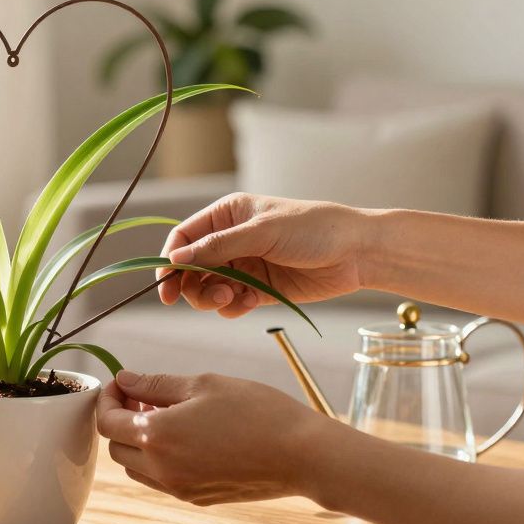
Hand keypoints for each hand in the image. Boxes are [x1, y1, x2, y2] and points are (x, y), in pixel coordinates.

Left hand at [96, 370, 332, 505]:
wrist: (301, 454)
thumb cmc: (257, 412)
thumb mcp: (203, 384)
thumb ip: (156, 384)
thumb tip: (125, 380)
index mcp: (156, 436)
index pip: (107, 422)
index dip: (108, 399)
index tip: (122, 384)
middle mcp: (160, 468)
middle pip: (116, 447)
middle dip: (121, 420)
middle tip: (144, 396)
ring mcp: (178, 488)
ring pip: (135, 468)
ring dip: (138, 442)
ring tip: (167, 415)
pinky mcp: (197, 498)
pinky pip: (161, 480)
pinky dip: (159, 459)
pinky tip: (185, 436)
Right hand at [157, 193, 372, 316]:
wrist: (357, 253)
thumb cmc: (314, 229)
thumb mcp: (262, 232)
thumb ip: (217, 247)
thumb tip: (176, 257)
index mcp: (227, 215)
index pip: (183, 237)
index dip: (169, 260)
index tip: (165, 286)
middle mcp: (231, 240)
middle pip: (190, 268)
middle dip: (193, 285)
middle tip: (212, 296)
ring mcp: (244, 266)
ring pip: (207, 289)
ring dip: (213, 299)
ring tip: (233, 299)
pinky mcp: (259, 290)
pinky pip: (231, 304)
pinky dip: (233, 308)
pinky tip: (252, 303)